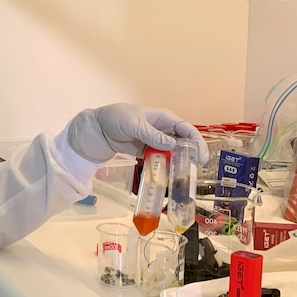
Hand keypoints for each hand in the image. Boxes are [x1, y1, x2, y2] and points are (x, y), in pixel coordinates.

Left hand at [67, 103, 208, 163]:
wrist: (96, 129)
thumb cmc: (115, 118)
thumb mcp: (135, 125)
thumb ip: (153, 135)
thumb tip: (173, 145)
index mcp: (163, 118)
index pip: (186, 129)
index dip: (197, 142)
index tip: (201, 158)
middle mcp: (163, 130)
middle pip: (182, 143)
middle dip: (190, 156)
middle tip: (194, 171)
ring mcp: (155, 142)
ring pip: (172, 153)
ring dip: (177, 163)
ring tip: (182, 177)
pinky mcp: (146, 152)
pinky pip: (159, 160)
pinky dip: (163, 167)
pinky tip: (167, 177)